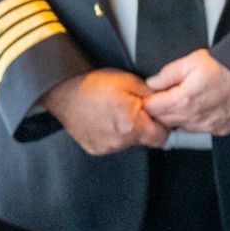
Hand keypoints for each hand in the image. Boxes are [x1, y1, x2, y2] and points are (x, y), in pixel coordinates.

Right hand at [42, 69, 168, 154]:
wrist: (64, 91)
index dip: (163, 126)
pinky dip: (114, 134)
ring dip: (129, 131)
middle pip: (146, 140)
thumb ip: (151, 95)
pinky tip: (106, 120)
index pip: (162, 137)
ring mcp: (107, 146)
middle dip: (145, 126)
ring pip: (130, 143)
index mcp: (131, 124)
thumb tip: (165, 102)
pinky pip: (114, 144)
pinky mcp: (96, 149)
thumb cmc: (93, 85)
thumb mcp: (129, 81)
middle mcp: (119, 140)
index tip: (158, 118)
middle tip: (134, 110)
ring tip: (116, 113)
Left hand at [144, 49, 229, 136]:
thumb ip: (168, 73)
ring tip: (190, 99)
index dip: (150, 99)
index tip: (154, 94)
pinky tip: (204, 106)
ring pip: (181, 127)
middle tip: (170, 95)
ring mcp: (208, 126)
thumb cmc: (228, 66)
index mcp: (183, 100)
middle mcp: (194, 118)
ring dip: (180, 116)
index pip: (152, 109)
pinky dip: (197, 121)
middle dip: (163, 109)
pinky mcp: (220, 130)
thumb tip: (153, 83)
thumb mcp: (192, 60)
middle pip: (164, 121)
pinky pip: (200, 130)